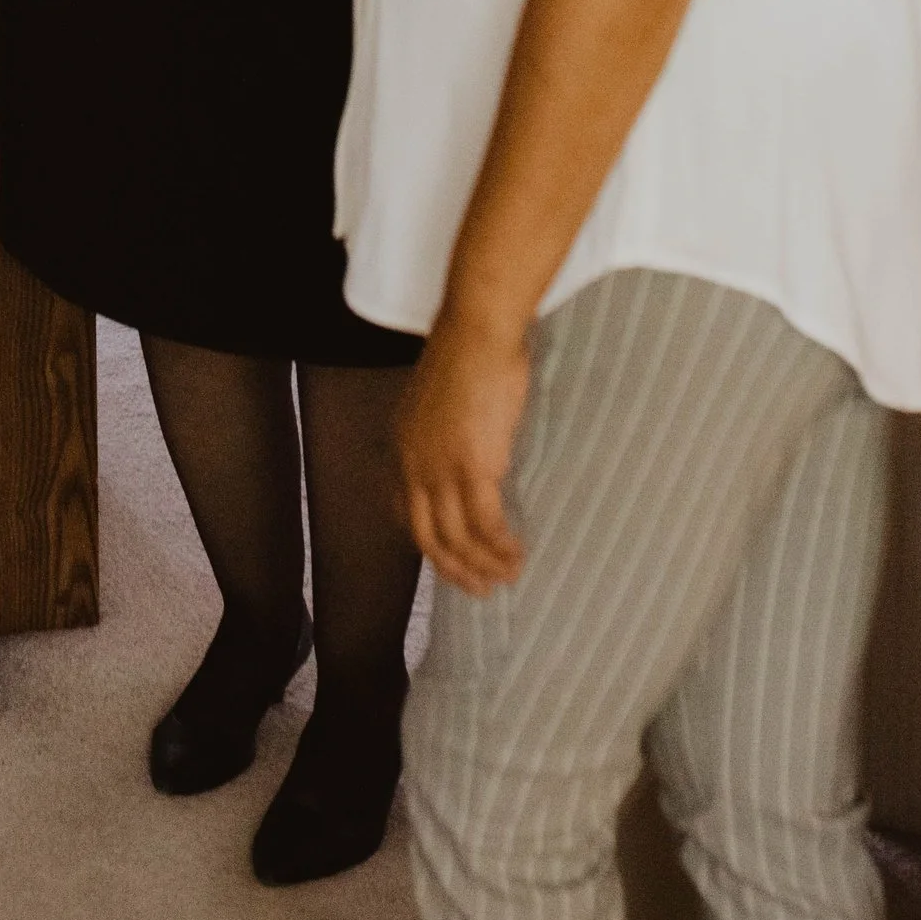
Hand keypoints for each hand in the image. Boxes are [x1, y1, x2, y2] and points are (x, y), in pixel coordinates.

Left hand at [399, 314, 533, 596]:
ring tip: (508, 576)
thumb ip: (446, 430)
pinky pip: (486, 525)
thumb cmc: (469, 351)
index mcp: (403, 445)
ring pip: (457, 539)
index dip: (429, 542)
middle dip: (453, 569)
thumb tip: (470, 448)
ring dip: (483, 565)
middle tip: (480, 588)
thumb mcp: (442, 399)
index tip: (450, 559)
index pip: (405, 510)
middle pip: (427, 537)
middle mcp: (414, 463)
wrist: (477, 330)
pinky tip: (517, 554)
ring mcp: (440, 468)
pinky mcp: (472, 467)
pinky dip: (501, 546)